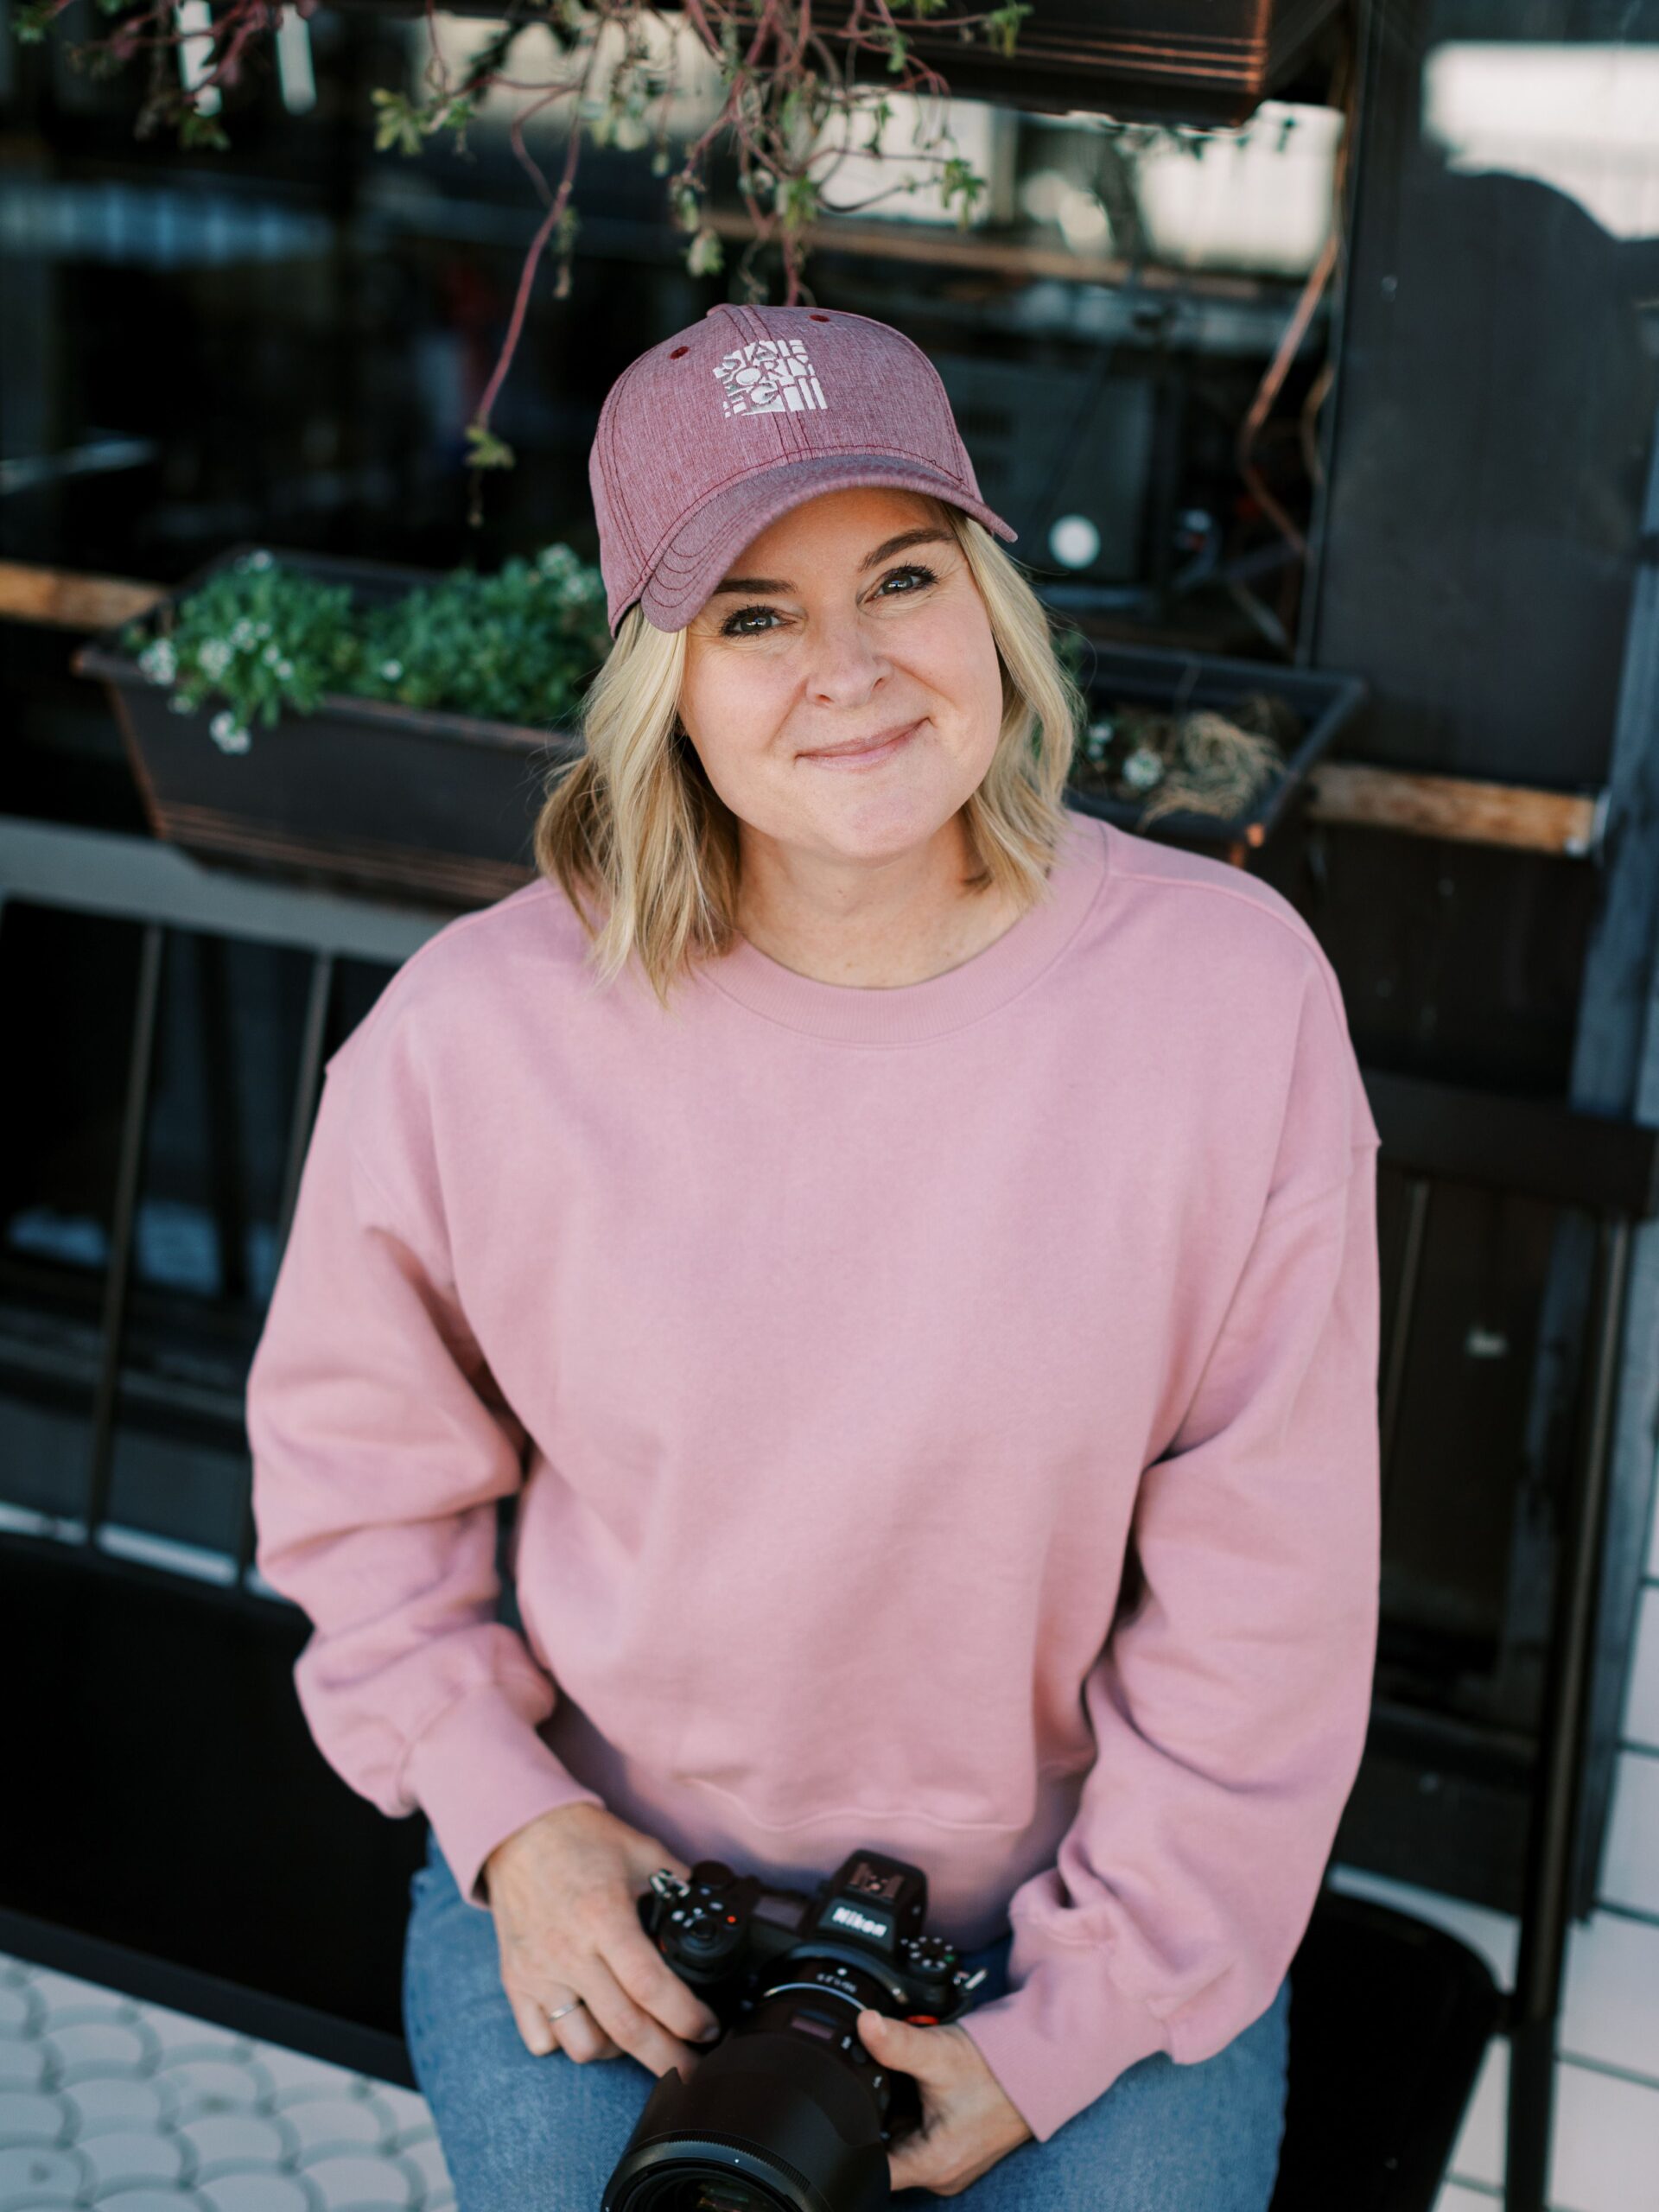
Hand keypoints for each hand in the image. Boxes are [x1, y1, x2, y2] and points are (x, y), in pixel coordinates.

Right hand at [483, 1802, 721, 2074]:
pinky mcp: (515, 1982)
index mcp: (604, 1918)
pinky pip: (541, 2039)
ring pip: (583, 2046)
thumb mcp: (640, 1849)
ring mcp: (539, 1973)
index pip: (650, 1987)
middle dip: (668, 2060)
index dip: (687, 2018)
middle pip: (625, 2030)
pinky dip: (568, 2042)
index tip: (709, 2028)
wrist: (517, 1830)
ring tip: (638, 2035)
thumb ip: (677, 1883)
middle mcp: (569, 1953)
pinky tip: (589, 2022)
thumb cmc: (581, 1838)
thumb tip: (709, 1910)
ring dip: (618, 2052)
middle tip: (694, 2072)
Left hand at [855, 2011, 1032, 2196]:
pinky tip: (920, 2087)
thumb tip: (864, 2024)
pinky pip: (920, 2134)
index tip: (842, 2112)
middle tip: (882, 2084)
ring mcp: (950, 2162)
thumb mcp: (939, 2054)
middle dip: (875, 2118)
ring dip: (895, 2114)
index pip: (871, 2171)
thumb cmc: (996, 2070)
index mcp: (932, 2166)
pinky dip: (914, 2111)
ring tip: (907, 2084)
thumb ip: (897, 2042)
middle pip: (883, 2153)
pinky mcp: (956, 2148)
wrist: (1040, 2066)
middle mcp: (940, 2173)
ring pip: (901, 2141)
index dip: (850, 2144)